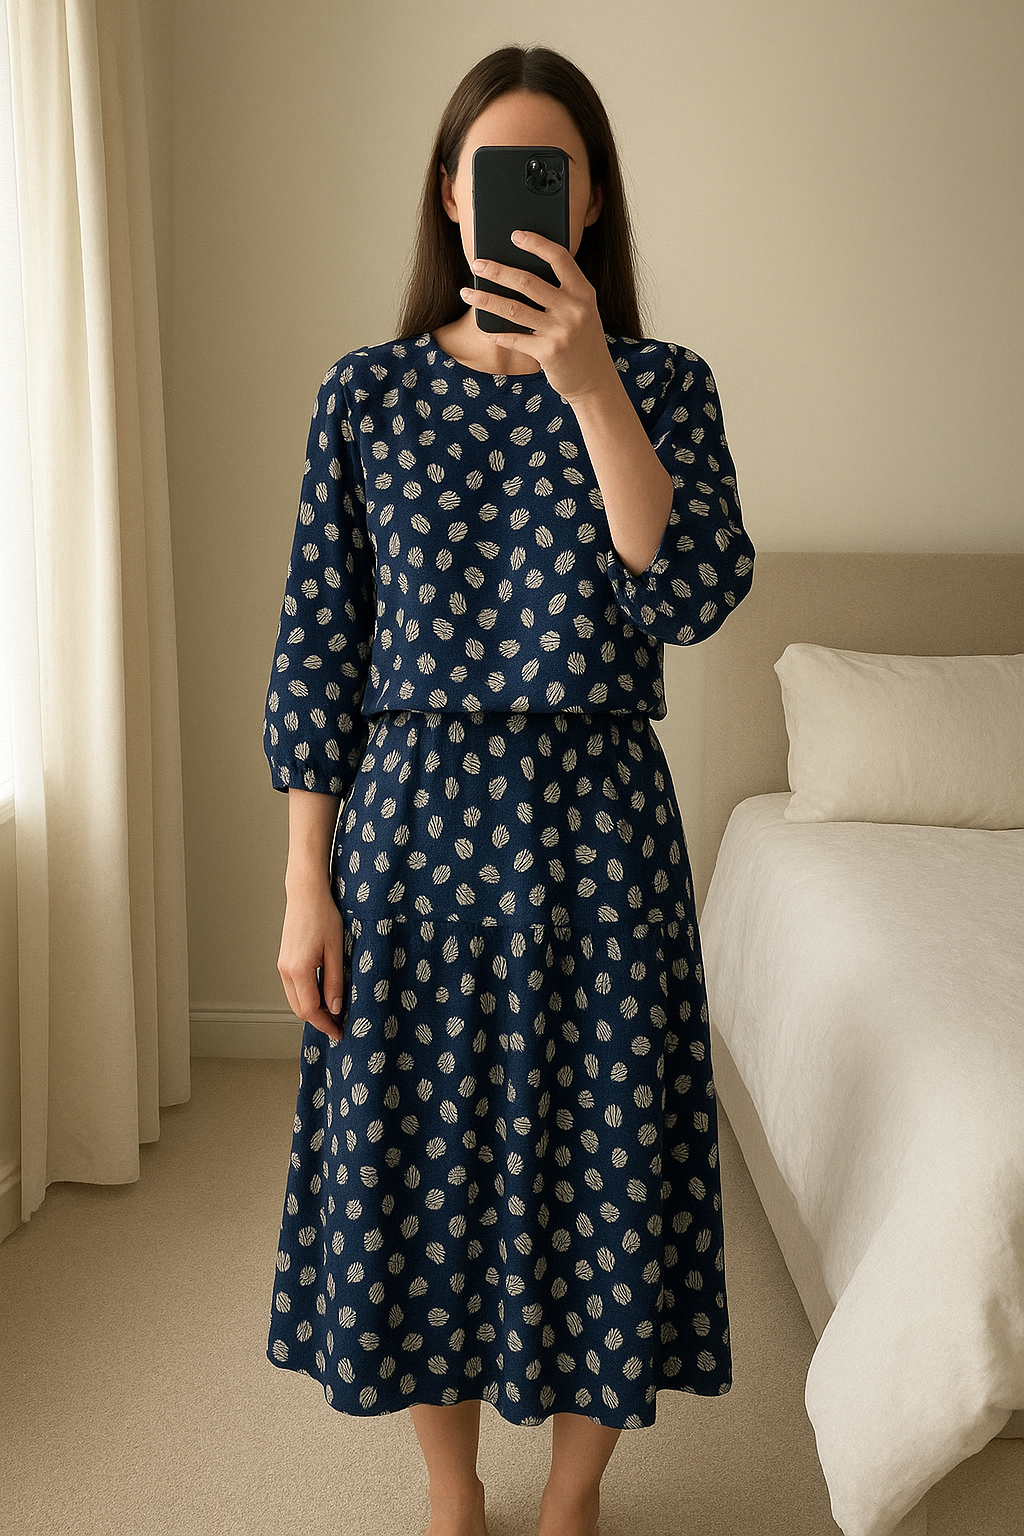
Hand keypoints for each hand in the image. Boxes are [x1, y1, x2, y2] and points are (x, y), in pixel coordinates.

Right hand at [278, 881, 346, 1043]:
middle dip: (318, 1019)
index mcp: (299, 969)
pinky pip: (293, 987)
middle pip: (299, 1009)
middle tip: (339, 1023)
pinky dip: (307, 996)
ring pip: (295, 999)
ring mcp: (282, 966)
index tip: (338, 1032)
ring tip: (334, 1009)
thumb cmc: (324, 916)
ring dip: (312, 1008)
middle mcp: (285, 971)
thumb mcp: (336, 950)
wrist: (306, 895)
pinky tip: (323, 992)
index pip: (310, 1010)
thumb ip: (334, 981)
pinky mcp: (284, 961)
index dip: (325, 1024)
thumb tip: (334, 1008)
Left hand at [461, 229, 619, 403]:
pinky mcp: (549, 353)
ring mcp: (561, 332)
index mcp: (583, 292)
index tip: (515, 235)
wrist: (595, 379)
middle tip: (476, 264)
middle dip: (498, 271)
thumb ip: (560, 292)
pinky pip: (515, 339)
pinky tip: (484, 329)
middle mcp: (574, 309)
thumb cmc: (580, 339)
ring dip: (486, 300)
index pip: (560, 258)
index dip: (537, 244)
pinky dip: (496, 334)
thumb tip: (515, 272)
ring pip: (515, 310)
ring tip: (467, 293)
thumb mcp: (580, 311)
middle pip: (528, 282)